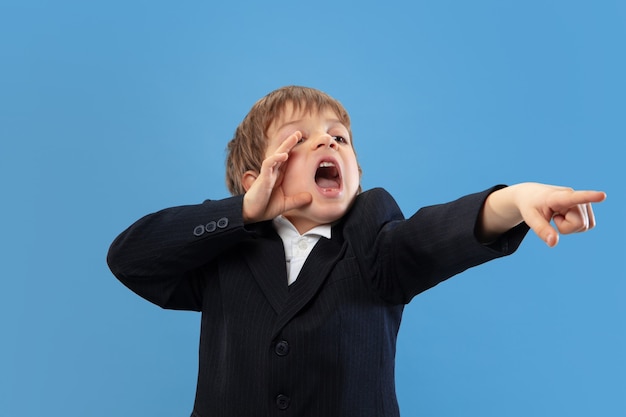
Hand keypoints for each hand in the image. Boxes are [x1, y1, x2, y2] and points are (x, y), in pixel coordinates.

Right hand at [241, 132, 311, 223]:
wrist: (252, 215)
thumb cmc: (266, 207)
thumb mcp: (286, 204)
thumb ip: (297, 200)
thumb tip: (310, 197)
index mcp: (279, 176)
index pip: (287, 160)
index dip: (294, 151)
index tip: (305, 144)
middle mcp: (273, 172)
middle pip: (282, 153)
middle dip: (290, 143)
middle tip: (299, 132)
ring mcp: (267, 174)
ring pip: (276, 155)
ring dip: (285, 146)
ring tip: (295, 137)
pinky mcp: (262, 178)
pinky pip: (268, 165)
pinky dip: (275, 159)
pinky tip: (284, 155)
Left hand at [481, 183, 605, 246]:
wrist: (532, 196)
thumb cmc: (530, 206)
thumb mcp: (530, 218)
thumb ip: (541, 230)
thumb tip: (553, 243)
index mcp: (558, 197)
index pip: (575, 197)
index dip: (589, 197)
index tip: (602, 196)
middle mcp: (574, 196)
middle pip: (579, 224)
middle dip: (565, 227)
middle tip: (553, 217)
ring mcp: (582, 202)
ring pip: (584, 226)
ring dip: (569, 227)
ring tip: (557, 214)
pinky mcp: (587, 208)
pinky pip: (587, 226)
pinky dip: (574, 227)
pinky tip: (565, 216)